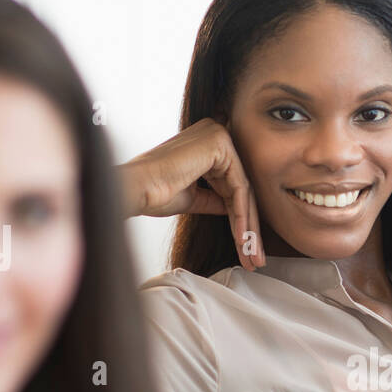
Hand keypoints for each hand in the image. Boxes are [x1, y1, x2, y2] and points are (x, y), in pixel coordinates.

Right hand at [119, 118, 265, 270]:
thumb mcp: (192, 198)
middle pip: (240, 189)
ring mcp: (219, 136)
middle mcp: (215, 134)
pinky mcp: (220, 144)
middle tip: (254, 256)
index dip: (240, 220)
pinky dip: (242, 216)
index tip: (246, 248)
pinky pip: (238, 187)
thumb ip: (214, 199)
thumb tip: (231, 208)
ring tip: (251, 255)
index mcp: (207, 144)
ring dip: (248, 227)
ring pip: (242, 191)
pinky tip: (243, 238)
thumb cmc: (155, 193)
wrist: (137, 188)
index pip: (232, 186)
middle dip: (248, 227)